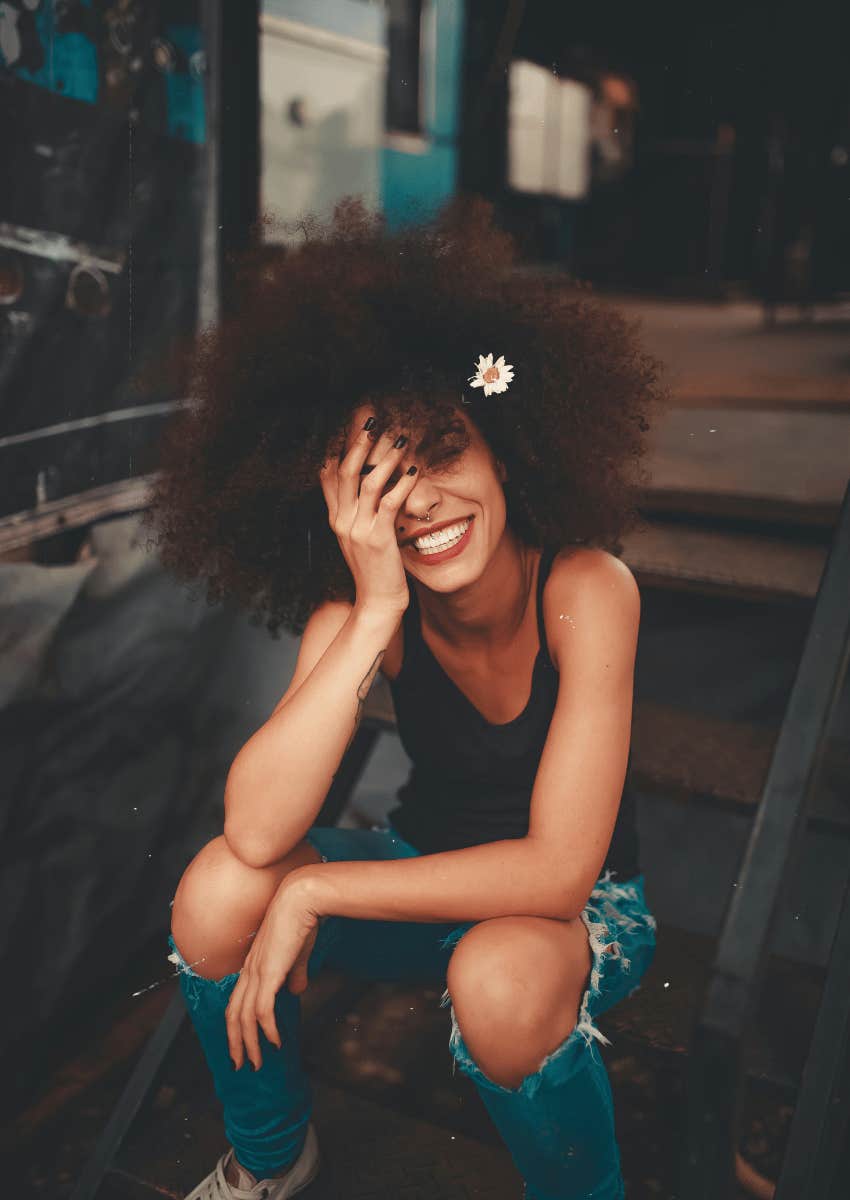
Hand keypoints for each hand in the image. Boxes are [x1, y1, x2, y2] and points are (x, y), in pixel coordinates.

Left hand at [224, 875, 321, 1070]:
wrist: (302, 900)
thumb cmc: (301, 921)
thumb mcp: (298, 954)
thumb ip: (295, 973)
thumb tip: (297, 990)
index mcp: (253, 965)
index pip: (237, 1002)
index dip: (237, 1026)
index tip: (243, 1045)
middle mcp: (249, 971)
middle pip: (233, 1014)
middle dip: (235, 1043)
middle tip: (241, 1065)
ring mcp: (257, 972)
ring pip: (244, 1018)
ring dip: (250, 1044)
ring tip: (258, 1063)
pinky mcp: (269, 974)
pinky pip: (263, 1011)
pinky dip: (267, 1031)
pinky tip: (276, 1042)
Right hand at [319, 412, 418, 613]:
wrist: (376, 602)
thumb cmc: (374, 570)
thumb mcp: (359, 538)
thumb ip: (359, 513)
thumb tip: (369, 487)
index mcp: (335, 519)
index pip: (327, 475)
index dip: (336, 447)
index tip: (348, 425)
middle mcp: (342, 521)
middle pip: (344, 471)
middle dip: (359, 443)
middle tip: (373, 421)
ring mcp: (358, 529)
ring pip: (367, 482)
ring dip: (385, 458)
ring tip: (400, 440)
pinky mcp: (378, 538)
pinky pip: (390, 502)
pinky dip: (403, 484)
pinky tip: (415, 472)